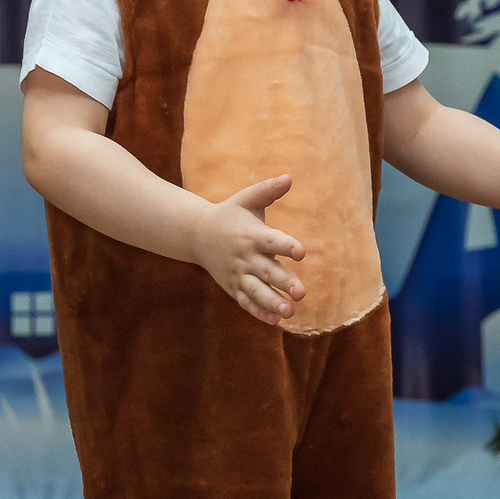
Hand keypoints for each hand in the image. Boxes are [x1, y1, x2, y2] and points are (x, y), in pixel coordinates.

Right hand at [190, 175, 306, 325]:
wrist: (197, 234)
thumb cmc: (229, 214)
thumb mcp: (246, 199)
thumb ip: (268, 190)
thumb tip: (289, 177)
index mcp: (252, 235)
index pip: (271, 241)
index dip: (287, 246)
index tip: (302, 252)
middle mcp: (245, 257)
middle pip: (266, 271)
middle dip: (283, 282)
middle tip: (301, 292)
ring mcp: (238, 274)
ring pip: (256, 291)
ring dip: (272, 302)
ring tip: (290, 311)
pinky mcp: (234, 287)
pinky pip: (246, 302)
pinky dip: (259, 312)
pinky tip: (275, 321)